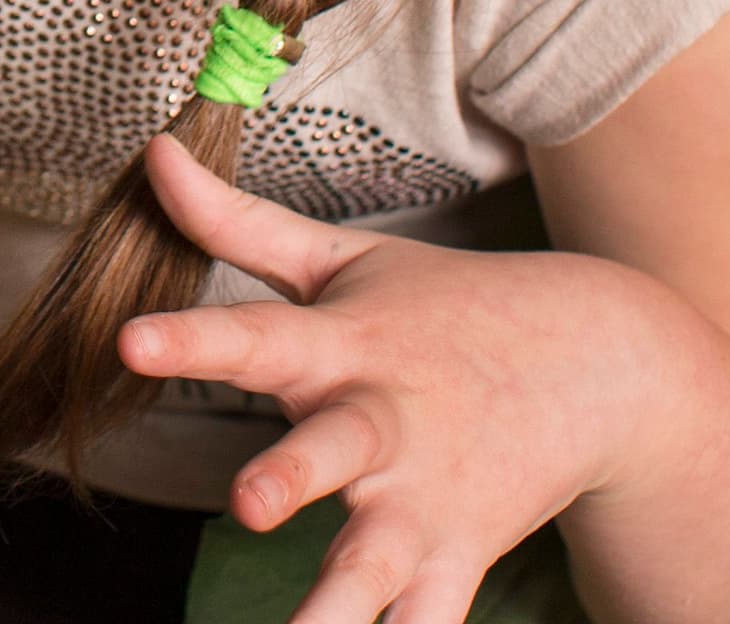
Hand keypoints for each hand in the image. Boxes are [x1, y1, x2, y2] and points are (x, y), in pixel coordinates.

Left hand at [118, 136, 698, 623]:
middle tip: (250, 504)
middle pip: (330, 453)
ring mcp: (423, 503)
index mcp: (341, 347)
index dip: (192, 339)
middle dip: (290, 478)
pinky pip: (426, 623)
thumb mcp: (343, 257)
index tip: (130, 341)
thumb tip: (152, 153)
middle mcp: (380, 427)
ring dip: (336, 610)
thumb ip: (236, 224)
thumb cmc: (445, 306)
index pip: (255, 335)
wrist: (599, 363)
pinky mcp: (456, 559)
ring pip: (373, 566)